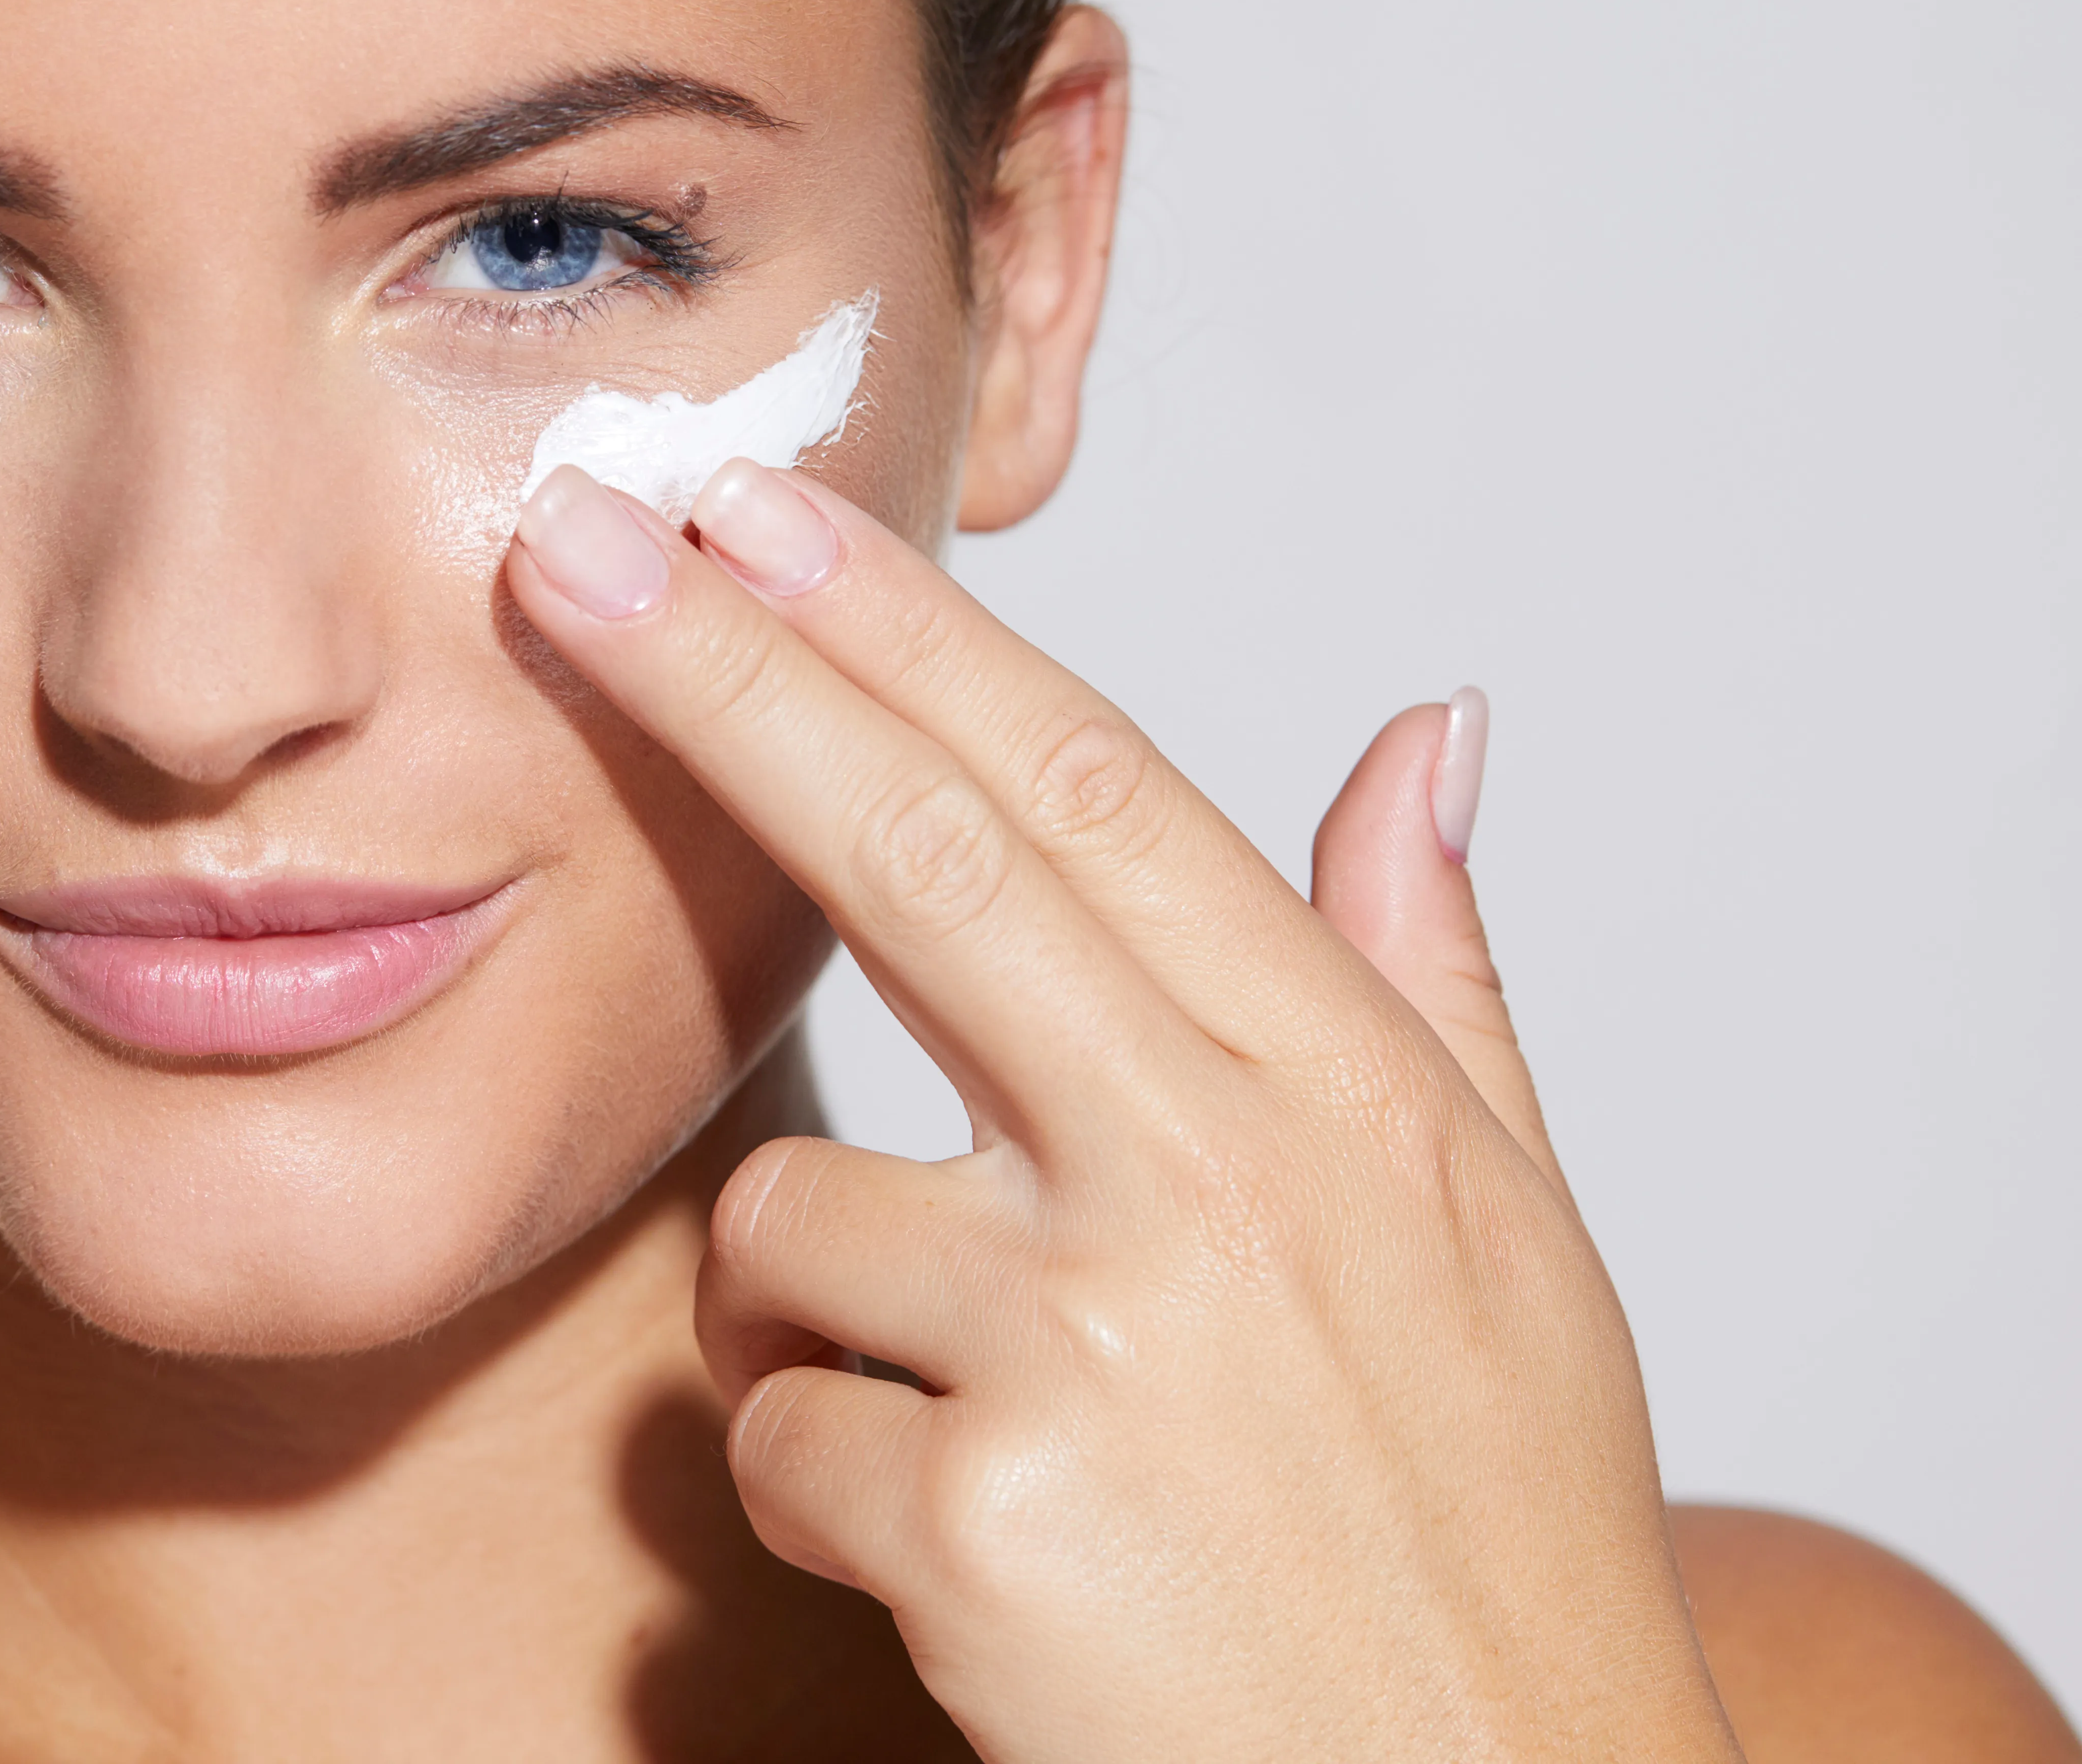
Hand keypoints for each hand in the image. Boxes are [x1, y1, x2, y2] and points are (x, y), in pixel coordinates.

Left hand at [507, 459, 1740, 1763]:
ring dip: (799, 1312)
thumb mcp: (1512, 1245)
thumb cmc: (1492, 1551)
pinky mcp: (986, 1520)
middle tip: (569, 546)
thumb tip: (1427, 734)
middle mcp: (1226, 1185)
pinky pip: (774, 1435)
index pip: (1090, 793)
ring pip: (788, 1226)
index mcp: (1349, 1100)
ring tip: (964, 1430)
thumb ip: (1436, 979)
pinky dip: (823, 1489)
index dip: (905, 637)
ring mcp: (1101, 1348)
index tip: (759, 514)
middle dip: (727, 683)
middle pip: (926, 863)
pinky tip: (970, 1567)